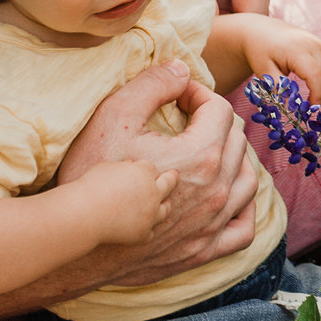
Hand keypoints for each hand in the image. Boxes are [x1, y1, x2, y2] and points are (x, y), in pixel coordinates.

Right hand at [54, 61, 259, 290]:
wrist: (73, 237)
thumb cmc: (90, 176)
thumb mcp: (114, 116)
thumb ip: (153, 85)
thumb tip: (183, 69)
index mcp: (201, 156)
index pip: (219, 110)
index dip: (198, 95)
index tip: (178, 96)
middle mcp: (216, 190)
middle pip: (237, 141)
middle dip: (215, 122)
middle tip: (188, 118)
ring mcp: (212, 224)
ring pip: (247, 181)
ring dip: (234, 159)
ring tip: (210, 150)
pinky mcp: (203, 251)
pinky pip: (243, 229)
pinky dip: (244, 209)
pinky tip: (228, 196)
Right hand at [78, 158, 177, 247]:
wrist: (85, 214)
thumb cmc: (91, 186)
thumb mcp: (106, 167)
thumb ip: (122, 166)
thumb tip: (130, 165)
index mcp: (144, 173)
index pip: (151, 169)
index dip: (144, 170)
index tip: (140, 171)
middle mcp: (152, 193)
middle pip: (168, 184)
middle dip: (170, 179)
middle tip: (174, 177)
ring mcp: (150, 215)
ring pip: (165, 210)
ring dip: (165, 205)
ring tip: (165, 204)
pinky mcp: (143, 233)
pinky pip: (151, 232)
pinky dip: (148, 229)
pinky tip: (146, 227)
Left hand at [252, 19, 320, 104]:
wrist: (259, 29)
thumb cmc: (259, 49)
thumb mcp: (263, 70)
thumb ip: (279, 87)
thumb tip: (291, 104)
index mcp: (296, 50)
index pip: (316, 75)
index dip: (318, 93)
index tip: (311, 107)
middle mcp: (311, 43)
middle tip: (310, 105)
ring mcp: (317, 41)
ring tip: (314, 94)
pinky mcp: (320, 42)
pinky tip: (320, 80)